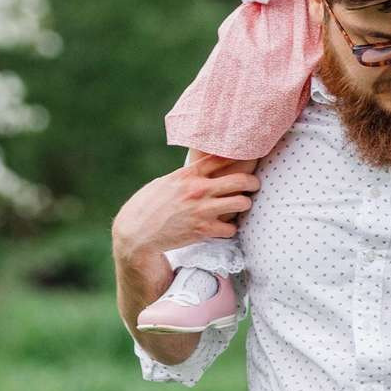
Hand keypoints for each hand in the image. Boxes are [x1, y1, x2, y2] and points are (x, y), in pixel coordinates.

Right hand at [111, 154, 259, 258]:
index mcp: (187, 175)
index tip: (245, 159)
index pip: (220, 159)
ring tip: (241, 206)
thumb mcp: (164, 183)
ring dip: (244, 204)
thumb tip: (197, 171)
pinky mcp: (203, 230)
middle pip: (239, 179)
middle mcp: (197, 190)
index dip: (236, 157)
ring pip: (241, 203)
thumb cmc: (147, 206)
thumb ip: (184, 177)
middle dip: (252, 182)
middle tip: (254, 185)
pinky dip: (230, 228)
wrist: (137, 234)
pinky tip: (225, 227)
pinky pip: (231, 228)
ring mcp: (202, 210)